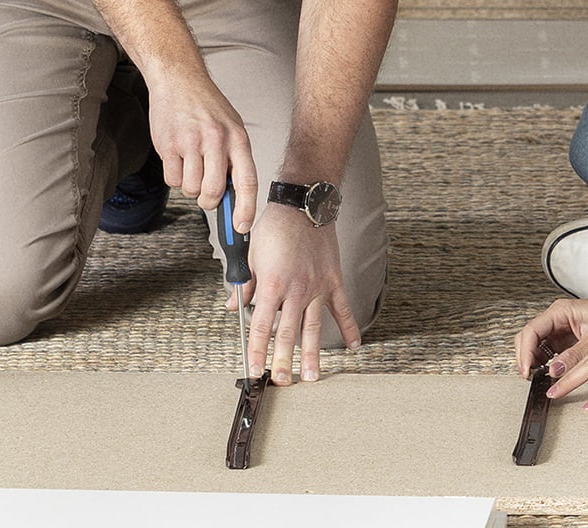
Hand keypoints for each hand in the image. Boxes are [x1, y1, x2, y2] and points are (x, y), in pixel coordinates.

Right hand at [144, 63, 259, 219]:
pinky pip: (172, 181)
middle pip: (214, 192)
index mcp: (238, 138)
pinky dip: (174, 177)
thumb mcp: (232, 128)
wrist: (179, 80)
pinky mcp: (168, 145)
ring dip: (190, 186)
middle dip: (209, 201)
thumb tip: (235, 198)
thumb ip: (234, 160)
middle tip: (206, 195)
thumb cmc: (207, 107)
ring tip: (191, 165)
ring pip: (191, 189)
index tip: (242, 228)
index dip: (246, 209)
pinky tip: (177, 157)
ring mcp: (191, 143)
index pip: (247, 181)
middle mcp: (217, 141)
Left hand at [236, 200, 361, 382]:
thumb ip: (245, 284)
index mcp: (272, 285)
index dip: (257, 350)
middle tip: (283, 381)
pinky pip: (342, 308)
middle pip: (287, 332)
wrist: (303, 206)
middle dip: (284, 360)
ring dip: (312, 353)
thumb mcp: (252, 256)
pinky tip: (353, 346)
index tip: (255, 368)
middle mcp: (295, 290)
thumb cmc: (276, 228)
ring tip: (313, 375)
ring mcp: (317, 287)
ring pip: (313, 327)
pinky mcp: (333, 281)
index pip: (260, 326)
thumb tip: (234, 304)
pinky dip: (348, 327)